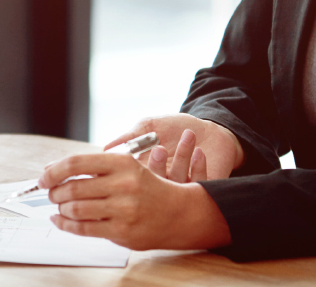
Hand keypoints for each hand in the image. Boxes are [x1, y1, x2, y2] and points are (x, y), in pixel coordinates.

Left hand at [40, 153, 231, 250]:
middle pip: (73, 187)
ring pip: (76, 208)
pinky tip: (60, 220)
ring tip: (60, 207)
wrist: (178, 213)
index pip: (77, 163)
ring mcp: (124, 209)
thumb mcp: (124, 168)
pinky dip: (66, 225)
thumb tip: (51, 170)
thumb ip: (91, 169)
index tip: (44, 177)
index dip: (54, 170)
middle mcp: (123, 184)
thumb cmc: (145, 188)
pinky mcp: (122, 231)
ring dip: (61, 208)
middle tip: (51, 194)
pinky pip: (84, 228)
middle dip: (55, 192)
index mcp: (122, 162)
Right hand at [106, 114, 243, 179]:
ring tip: (188, 135)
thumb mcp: (150, 126)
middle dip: (157, 167)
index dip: (131, 172)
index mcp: (147, 172)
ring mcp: (183, 188)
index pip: (133, 180)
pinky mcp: (204, 189)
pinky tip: (199, 151)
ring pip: (177, 184)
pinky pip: (199, 186)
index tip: (133, 156)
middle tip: (161, 148)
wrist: (210, 129)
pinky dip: (198, 167)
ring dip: (182, 159)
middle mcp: (163, 184)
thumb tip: (105, 149)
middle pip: (154, 188)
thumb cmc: (176, 127)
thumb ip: (130, 136)